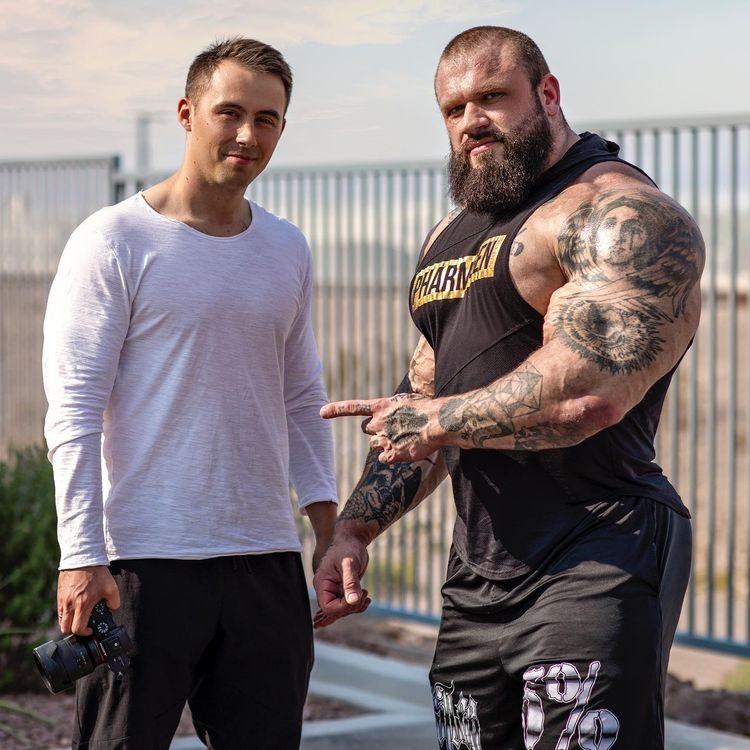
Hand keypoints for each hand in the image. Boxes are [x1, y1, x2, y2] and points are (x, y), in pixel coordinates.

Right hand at [57, 566, 119, 635]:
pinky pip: (59, 610)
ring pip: (61, 619)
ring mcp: (62, 600)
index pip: (77, 628)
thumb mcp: (111, 587)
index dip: (85, 632)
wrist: (83, 558)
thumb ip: (114, 601)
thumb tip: (112, 608)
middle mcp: (69, 605)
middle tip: (83, 625)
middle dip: (74, 630)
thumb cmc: (96, 573)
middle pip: (65, 628)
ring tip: (79, 615)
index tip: (91, 629)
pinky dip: (65, 612)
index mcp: (82, 605)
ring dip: (69, 621)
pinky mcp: (59, 594)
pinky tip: (75, 605)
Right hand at [312, 532, 370, 627]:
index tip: (356, 597)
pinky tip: (366, 598)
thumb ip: (350, 583)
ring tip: (366, 594)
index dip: (343, 608)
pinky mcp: (343, 589)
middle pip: (336, 611)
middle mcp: (326, 589)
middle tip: (364, 593)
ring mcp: (335, 590)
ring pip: (343, 609)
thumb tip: (353, 601)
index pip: (328, 608)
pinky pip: (348, 604)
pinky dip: (357, 604)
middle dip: (352, 606)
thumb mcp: (349, 564)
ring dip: (356, 606)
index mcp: (322, 583)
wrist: (352, 540)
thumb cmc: (348, 548)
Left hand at [321, 393, 443, 463]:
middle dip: (377, 430)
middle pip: (367, 429)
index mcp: (381, 406)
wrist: (439, 422)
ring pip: (375, 445)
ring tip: (404, 438)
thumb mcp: (407, 401)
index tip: (321, 412)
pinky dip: (393, 456)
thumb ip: (394, 409)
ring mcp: (384, 438)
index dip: (336, 410)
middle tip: (394, 429)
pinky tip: (406, 449)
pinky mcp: (391, 454)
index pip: (353, 407)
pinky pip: (384, 458)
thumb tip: (391, 414)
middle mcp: (378, 422)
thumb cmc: (428, 409)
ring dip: (386, 444)